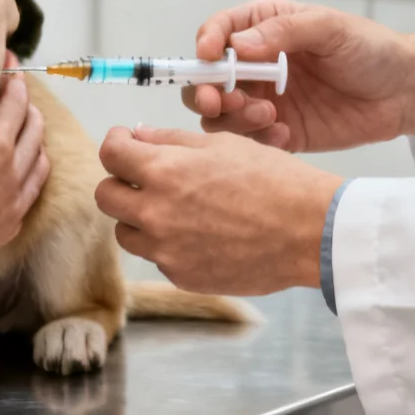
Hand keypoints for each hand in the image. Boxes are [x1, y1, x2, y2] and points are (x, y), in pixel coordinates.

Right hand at [0, 72, 48, 319]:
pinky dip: (31, 163)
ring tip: (19, 119)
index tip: (5, 62)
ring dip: (30, 132)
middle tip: (11, 86)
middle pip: (30, 120)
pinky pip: (34, 183)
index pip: (11, 97)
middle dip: (22, 100)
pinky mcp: (12, 221)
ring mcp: (16, 196)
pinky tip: (22, 159)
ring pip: (38, 152)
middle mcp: (12, 167)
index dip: (8, 76)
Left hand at [95, 127, 338, 294]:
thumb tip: (138, 137)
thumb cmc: (273, 180)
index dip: (117, 144)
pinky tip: (199, 234)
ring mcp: (166, 250)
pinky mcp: (181, 276)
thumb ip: (171, 141)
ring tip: (173, 209)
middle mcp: (155, 213)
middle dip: (120, 182)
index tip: (127, 144)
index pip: (110, 154)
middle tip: (144, 177)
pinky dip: (167, 244)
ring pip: (126, 233)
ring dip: (138, 217)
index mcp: (163, 171)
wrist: (309, 231)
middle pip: (106, 196)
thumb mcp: (222, 144)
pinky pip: (157, 257)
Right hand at [185, 0, 414, 152]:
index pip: (218, 32)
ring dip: (232, 118)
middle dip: (204, 92)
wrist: (403, 93)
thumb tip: (239, 44)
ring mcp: (264, 100)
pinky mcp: (278, 131)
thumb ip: (285, 31)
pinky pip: (249, 142)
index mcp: (264, 28)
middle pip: (206, 79)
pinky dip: (257, 141)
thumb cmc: (370, 49)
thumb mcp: (330, 28)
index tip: (208, 57)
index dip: (205, 45)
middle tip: (218, 102)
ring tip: (269, 117)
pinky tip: (284, 134)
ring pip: (220, 114)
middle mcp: (256, 65)